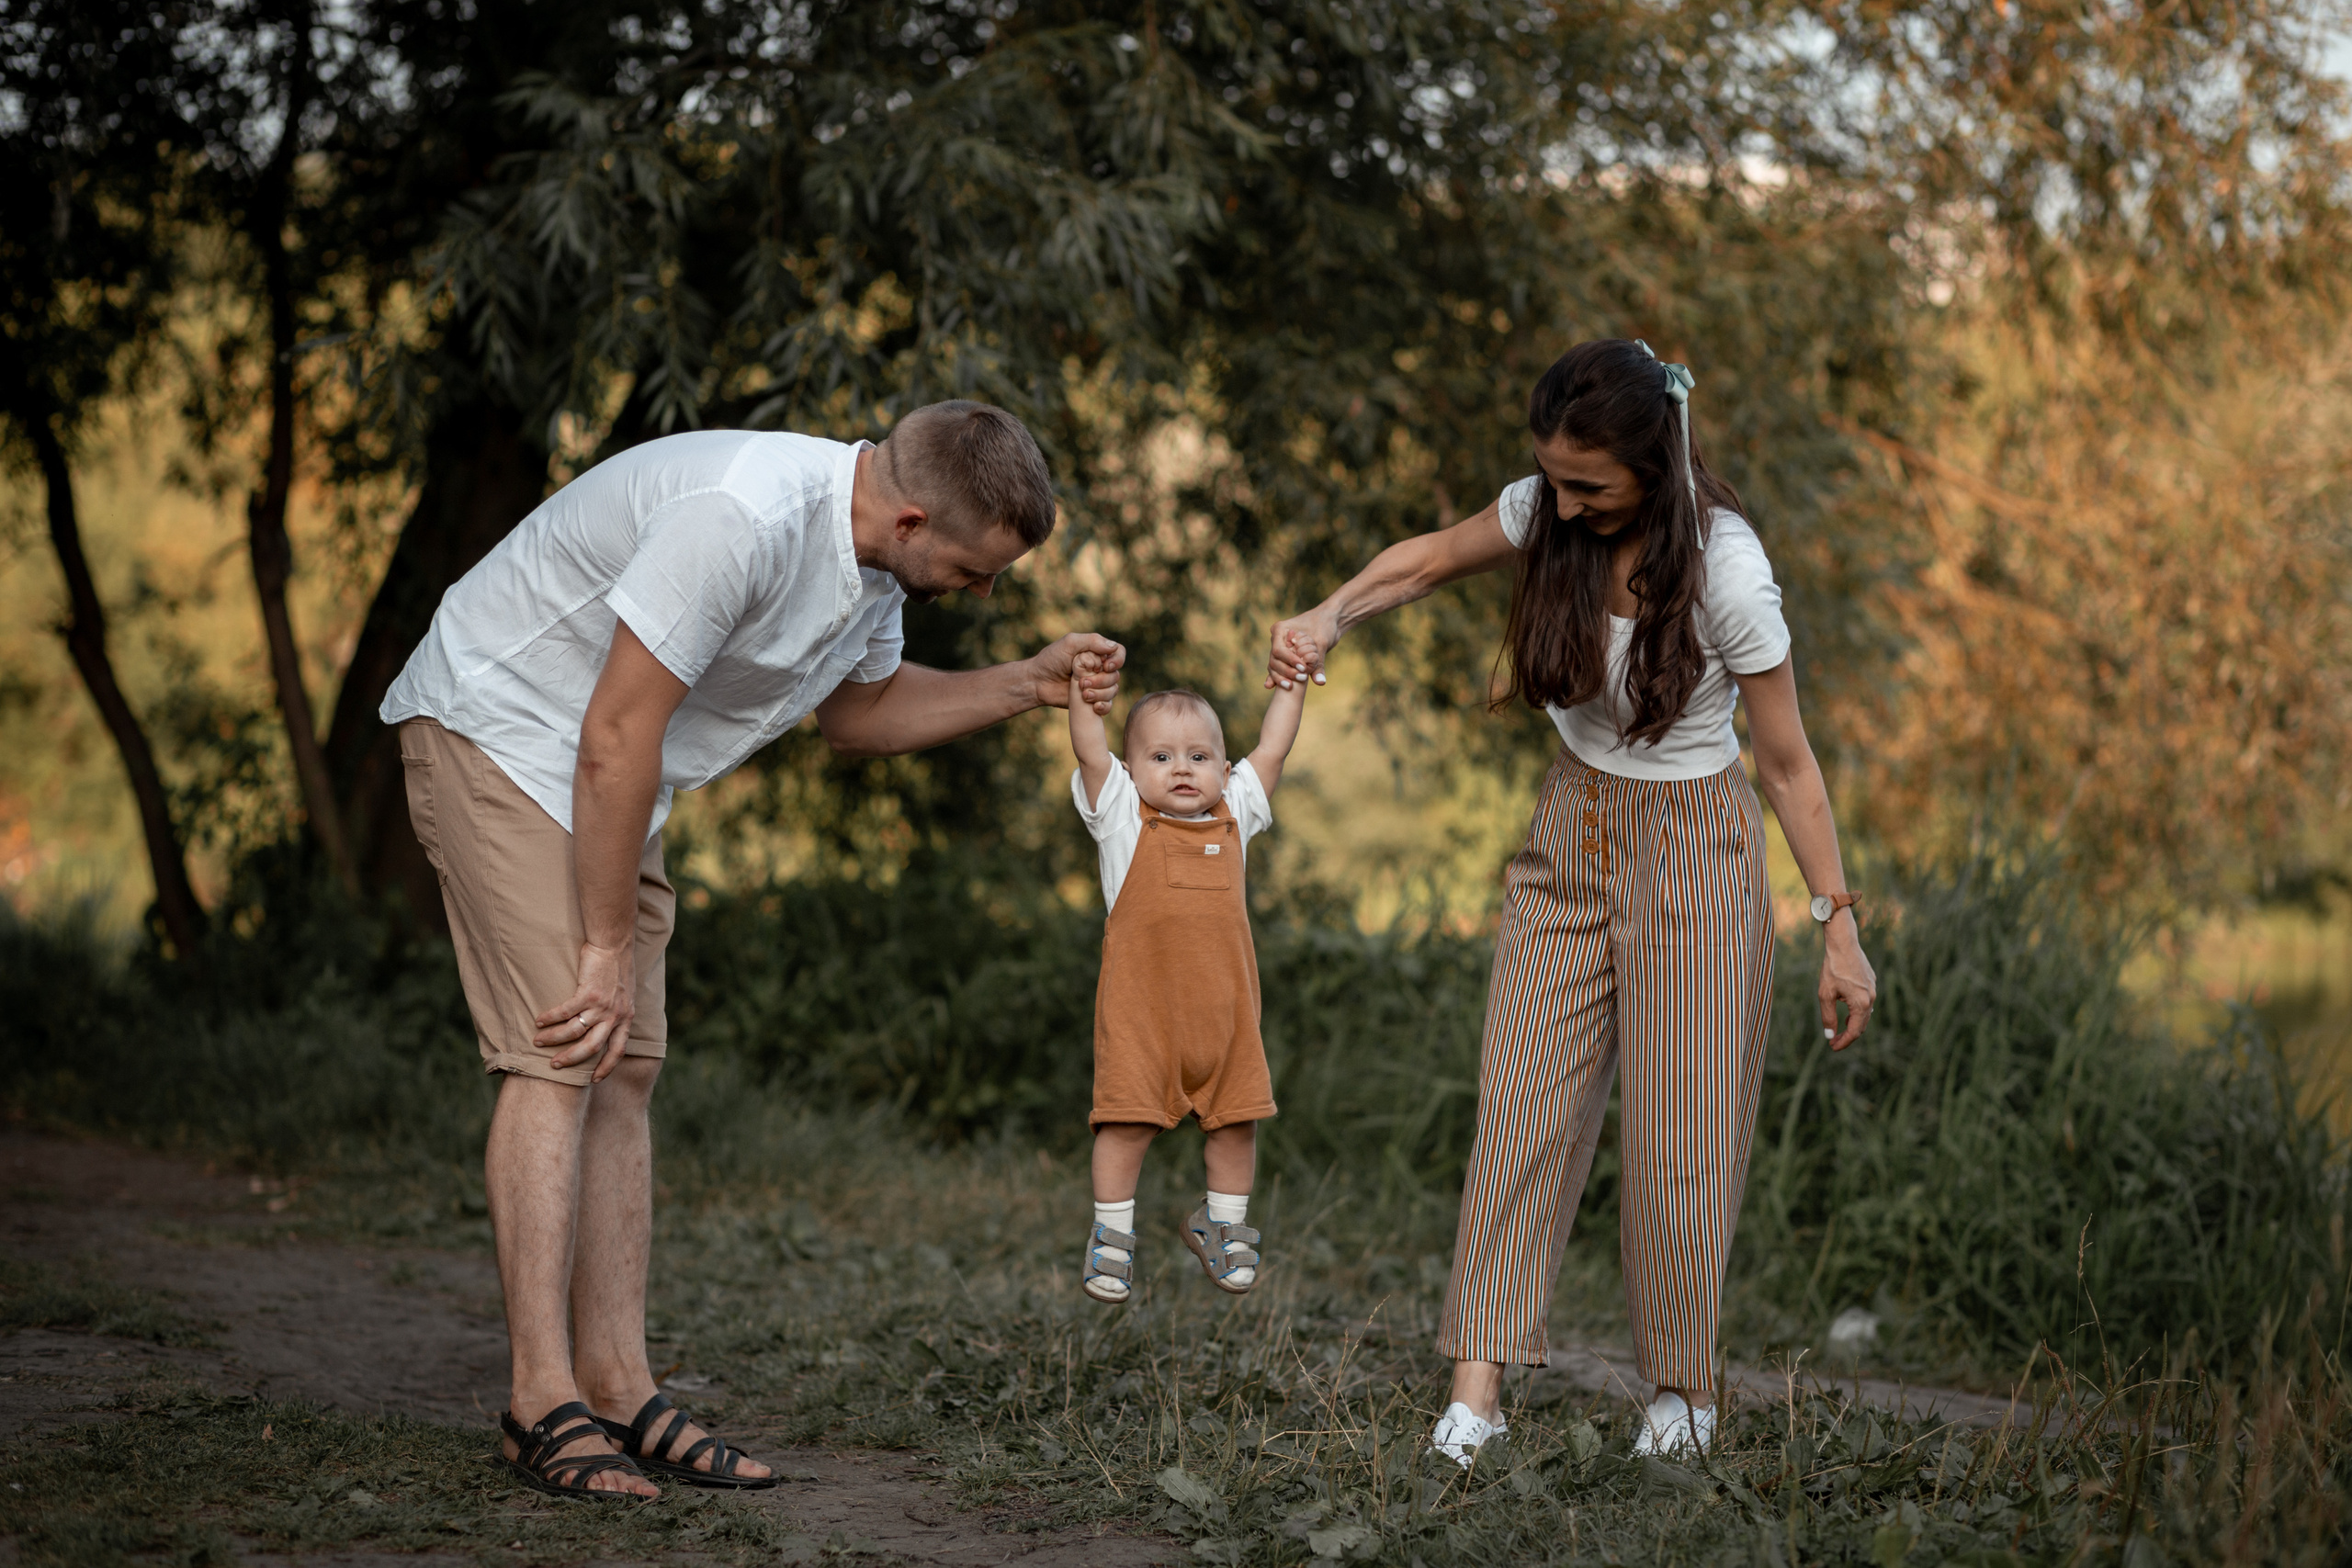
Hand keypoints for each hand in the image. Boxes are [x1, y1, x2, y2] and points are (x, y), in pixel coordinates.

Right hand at [535, 941, 636, 1080]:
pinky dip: (549, 1018)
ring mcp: (602, 1005)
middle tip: (555, 1066)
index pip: (618, 1050)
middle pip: (592, 1048)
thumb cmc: (617, 967)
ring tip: (538, 1042)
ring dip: (553, 1039)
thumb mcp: (626, 995)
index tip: (594, 1080)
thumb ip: (618, 1012)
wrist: (615, 944)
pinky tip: (538, 1021)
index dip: (606, 1067)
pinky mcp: (588, 993)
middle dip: (571, 1059)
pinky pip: (565, 1012)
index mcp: (626, 1018)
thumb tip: (606, 1026)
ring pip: (574, 1032)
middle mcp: (615, 1015)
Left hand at [1031, 632, 1124, 713]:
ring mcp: (1097, 685)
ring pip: (1113, 690)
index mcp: (1096, 652)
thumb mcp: (1069, 643)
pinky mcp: (1092, 700)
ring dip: (1100, 693)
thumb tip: (1113, 647)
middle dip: (1101, 681)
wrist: (1037, 682)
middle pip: (1116, 675)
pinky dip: (1104, 706)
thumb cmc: (1051, 660)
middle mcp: (1099, 668)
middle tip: (1082, 683)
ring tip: (1083, 694)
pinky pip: (1108, 705)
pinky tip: (1094, 707)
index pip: (1119, 653)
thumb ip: (1092, 641)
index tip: (1106, 667)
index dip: (1117, 660)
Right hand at [1265, 607, 1339, 688]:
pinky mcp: (1285, 656)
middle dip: (1285, 671)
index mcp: (1280, 630)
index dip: (1289, 661)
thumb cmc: (1324, 626)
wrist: (1330, 621)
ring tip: (1291, 686)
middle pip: (1274, 660)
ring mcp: (1280, 648)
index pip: (1279, 650)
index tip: (1302, 669)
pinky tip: (1270, 687)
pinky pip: (1278, 667)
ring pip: (1274, 666)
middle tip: (1301, 679)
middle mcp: (1277, 639)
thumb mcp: (1322, 643)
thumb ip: (1319, 663)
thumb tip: (1320, 682)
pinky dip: (1276, 677)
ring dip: (1281, 677)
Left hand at [1818, 919, 1876, 1050]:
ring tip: (1839, 1028)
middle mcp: (1871, 998)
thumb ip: (1828, 1016)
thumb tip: (1830, 1035)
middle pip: (1861, 1025)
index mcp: (1861, 1003)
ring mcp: (1873, 989)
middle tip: (1834, 1041)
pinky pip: (1866, 1002)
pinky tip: (1846, 1009)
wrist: (1843, 943)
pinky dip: (1856, 1011)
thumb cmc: (1832, 968)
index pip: (1854, 1031)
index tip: (1833, 1048)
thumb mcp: (1825, 994)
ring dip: (1853, 1023)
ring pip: (1864, 1014)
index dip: (1844, 1042)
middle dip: (1848, 1035)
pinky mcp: (1871, 982)